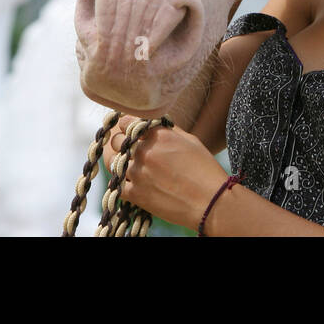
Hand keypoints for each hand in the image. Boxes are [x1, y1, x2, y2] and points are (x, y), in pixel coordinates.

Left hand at [100, 115, 230, 231]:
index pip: (126, 122)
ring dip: (118, 161)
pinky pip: (117, 184)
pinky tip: (129, 179)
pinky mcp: (136, 194)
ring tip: (126, 162)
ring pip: (113, 163)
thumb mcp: (190, 141)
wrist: (210, 201)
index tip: (126, 128)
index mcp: (160, 135)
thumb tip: (153, 126)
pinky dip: (121, 181)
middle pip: (117, 141)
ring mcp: (138, 174)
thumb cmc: (204, 170)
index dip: (124, 124)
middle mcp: (145, 152)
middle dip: (120, 142)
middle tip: (125, 145)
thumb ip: (168, 131)